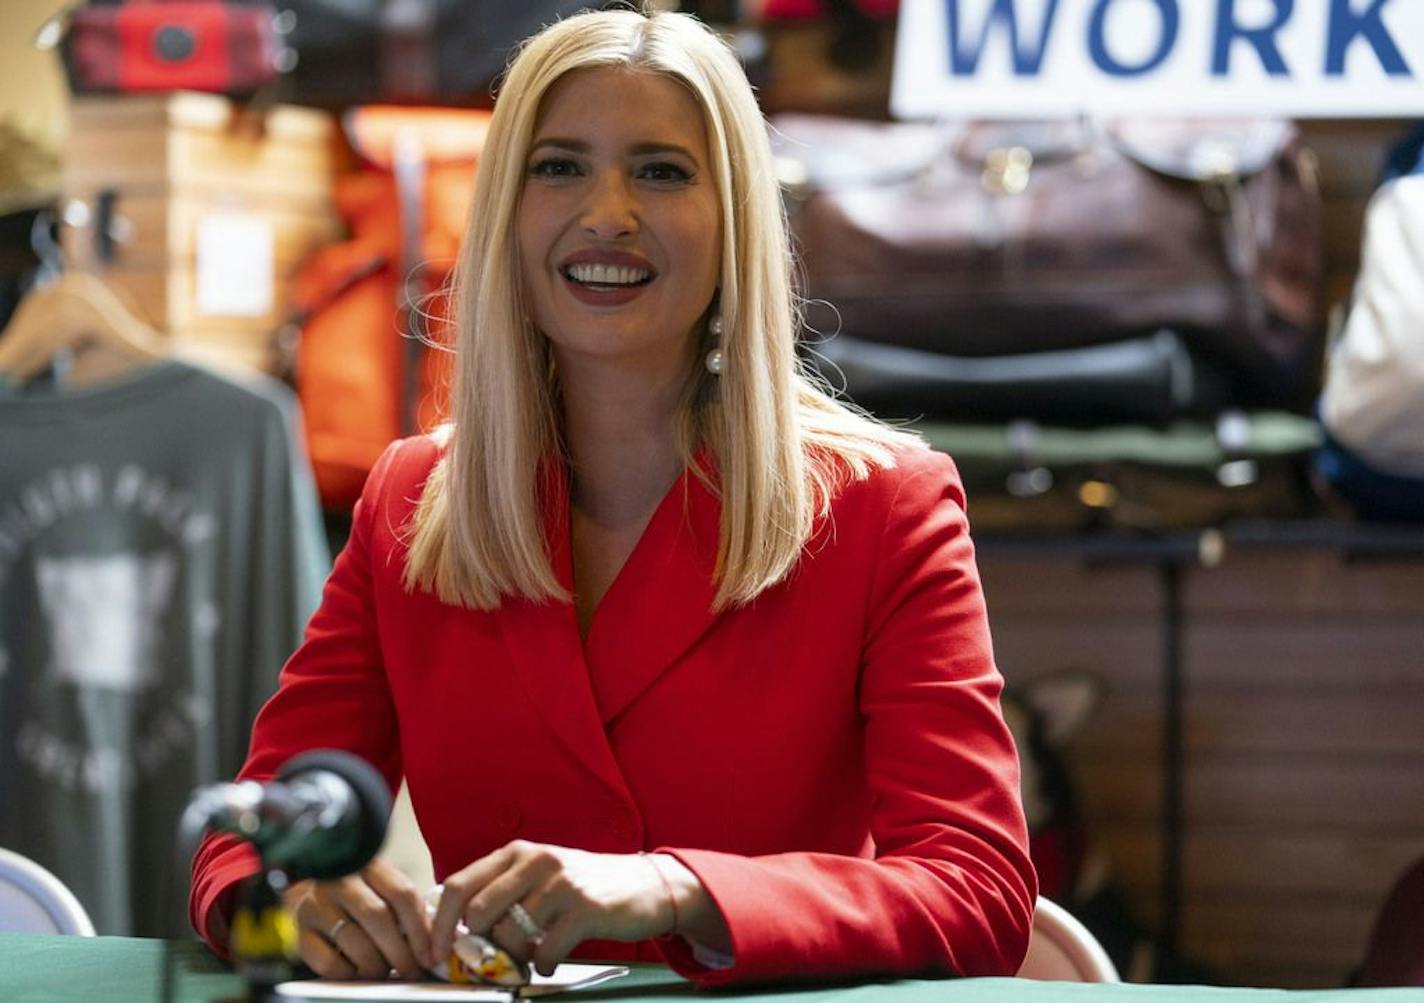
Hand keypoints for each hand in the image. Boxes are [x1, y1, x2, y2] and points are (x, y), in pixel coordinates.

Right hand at [282, 858, 433, 979]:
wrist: (312, 892)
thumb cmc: (362, 896)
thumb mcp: (386, 891)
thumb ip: (409, 911)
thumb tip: (435, 946)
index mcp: (370, 866)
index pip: (402, 894)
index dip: (421, 929)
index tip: (431, 955)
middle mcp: (340, 880)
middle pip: (378, 917)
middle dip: (401, 952)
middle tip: (412, 971)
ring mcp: (316, 904)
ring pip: (354, 941)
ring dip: (376, 965)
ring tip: (385, 971)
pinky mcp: (299, 930)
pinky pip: (328, 962)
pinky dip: (348, 973)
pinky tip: (356, 969)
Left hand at [430, 841, 676, 976]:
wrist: (646, 885)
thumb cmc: (586, 886)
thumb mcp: (540, 875)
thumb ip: (502, 892)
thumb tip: (456, 928)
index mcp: (517, 852)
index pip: (459, 885)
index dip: (440, 924)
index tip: (435, 953)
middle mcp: (536, 861)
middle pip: (478, 911)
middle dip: (476, 945)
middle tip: (486, 963)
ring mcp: (561, 883)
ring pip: (510, 934)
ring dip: (513, 958)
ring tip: (527, 958)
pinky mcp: (585, 908)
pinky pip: (545, 951)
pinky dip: (542, 965)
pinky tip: (551, 959)